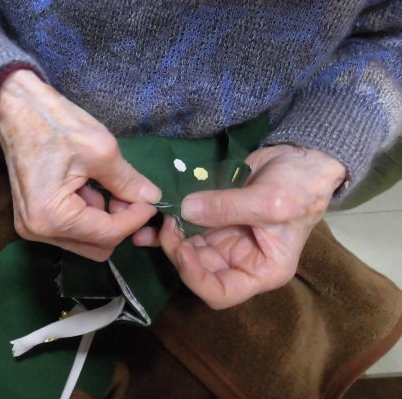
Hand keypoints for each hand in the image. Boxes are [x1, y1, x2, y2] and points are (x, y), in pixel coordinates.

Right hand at [0, 70, 160, 260]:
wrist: (17, 107)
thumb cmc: (55, 124)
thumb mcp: (100, 150)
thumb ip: (127, 181)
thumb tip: (153, 199)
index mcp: (51, 217)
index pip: (107, 234)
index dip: (135, 219)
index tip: (151, 201)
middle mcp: (38, 231)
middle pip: (96, 247)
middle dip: (119, 224)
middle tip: (130, 195)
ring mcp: (32, 227)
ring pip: (86, 241)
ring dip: (105, 220)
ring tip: (109, 187)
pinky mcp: (33, 219)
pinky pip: (71, 229)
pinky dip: (89, 215)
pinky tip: (90, 187)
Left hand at [155, 144, 345, 308]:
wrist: (301, 156)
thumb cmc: (299, 187)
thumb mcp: (270, 201)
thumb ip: (227, 208)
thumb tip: (184, 211)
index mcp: (260, 271)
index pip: (220, 293)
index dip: (195, 278)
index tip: (182, 249)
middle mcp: (239, 260)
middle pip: (197, 270)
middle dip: (177, 251)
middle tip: (167, 224)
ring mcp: (224, 239)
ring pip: (187, 248)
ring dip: (166, 238)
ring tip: (149, 220)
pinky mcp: (212, 218)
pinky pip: (185, 227)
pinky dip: (167, 225)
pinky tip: (148, 219)